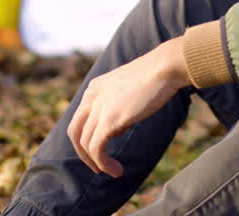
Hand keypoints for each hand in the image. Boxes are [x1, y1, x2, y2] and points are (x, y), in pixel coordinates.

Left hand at [67, 38, 190, 176]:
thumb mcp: (127, 89)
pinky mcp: (109, 120)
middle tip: (98, 166)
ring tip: (113, 171)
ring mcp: (98, 108)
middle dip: (83, 153)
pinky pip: (96, 149)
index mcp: (94, 88)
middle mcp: (91, 97)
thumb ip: (117, 105)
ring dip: (96, 163)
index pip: (80, 118)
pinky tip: (116, 170)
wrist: (164, 68)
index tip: (102, 149)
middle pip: (74, 132)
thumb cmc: (154, 76)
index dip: (87, 137)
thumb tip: (117, 128)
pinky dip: (103, 163)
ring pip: (84, 144)